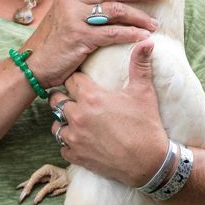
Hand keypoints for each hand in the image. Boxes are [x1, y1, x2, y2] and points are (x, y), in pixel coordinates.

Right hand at [24, 0, 160, 87]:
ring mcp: (75, 16)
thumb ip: (87, 3)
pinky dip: (131, 34)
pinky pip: (112, 33)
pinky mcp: (79, 36)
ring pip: (116, 10)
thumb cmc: (56, 40)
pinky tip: (144, 37)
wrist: (34, 63)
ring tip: (155, 23)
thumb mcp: (68, 14)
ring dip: (139, 16)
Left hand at [48, 39, 169, 187]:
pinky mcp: (76, 156)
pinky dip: (69, 143)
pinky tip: (81, 139)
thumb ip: (140, 65)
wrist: (149, 163)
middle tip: (77, 99)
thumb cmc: (146, 125)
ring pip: (55, 124)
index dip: (77, 79)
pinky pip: (62, 146)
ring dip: (64, 121)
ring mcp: (74, 138)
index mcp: (91, 97)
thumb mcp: (143, 92)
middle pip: (56, 99)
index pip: (71, 79)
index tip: (83, 81)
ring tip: (77, 119)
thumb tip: (147, 41)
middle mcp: (77, 116)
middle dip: (64, 97)